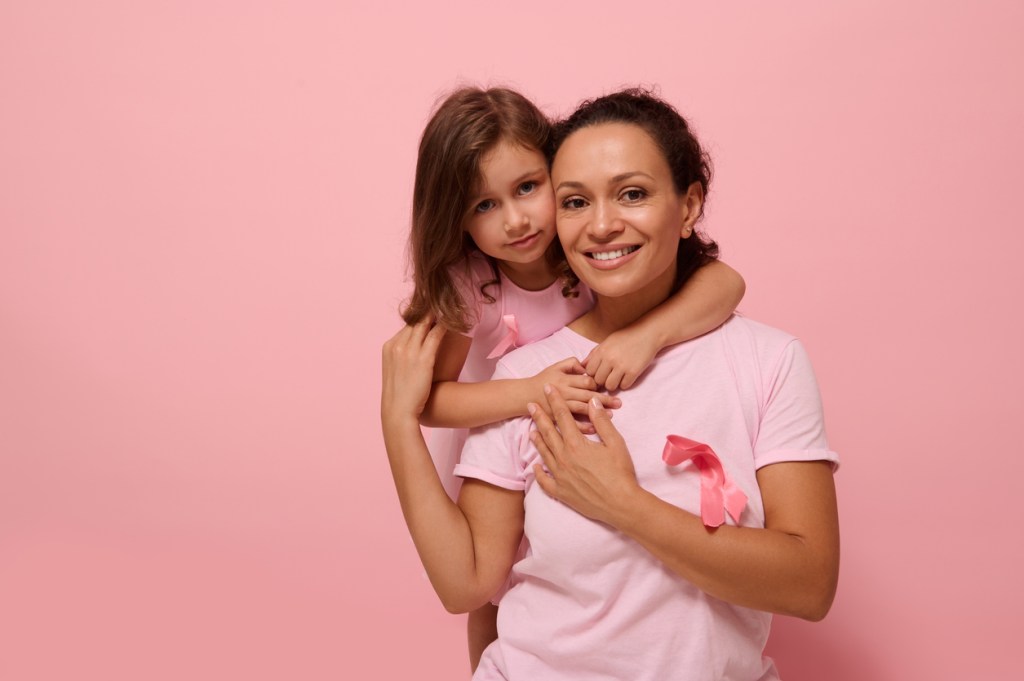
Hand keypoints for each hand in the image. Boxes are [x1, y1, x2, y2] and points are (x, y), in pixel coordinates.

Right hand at [381, 317, 446, 421]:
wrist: (398, 411)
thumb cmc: (399, 395)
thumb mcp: (394, 371)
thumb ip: (402, 358)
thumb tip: (412, 353)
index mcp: (389, 347)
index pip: (406, 326)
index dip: (419, 317)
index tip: (431, 309)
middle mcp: (397, 345)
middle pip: (415, 321)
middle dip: (428, 310)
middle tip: (442, 301)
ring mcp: (409, 351)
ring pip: (425, 325)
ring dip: (437, 314)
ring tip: (448, 307)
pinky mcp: (423, 359)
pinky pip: (435, 336)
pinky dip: (444, 326)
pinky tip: (452, 321)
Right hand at [528, 358, 621, 419]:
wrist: (525, 395)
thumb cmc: (543, 379)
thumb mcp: (556, 366)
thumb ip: (571, 363)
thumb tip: (586, 367)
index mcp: (565, 380)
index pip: (586, 381)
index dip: (598, 384)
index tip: (608, 387)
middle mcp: (564, 393)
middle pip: (587, 395)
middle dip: (604, 399)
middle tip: (619, 402)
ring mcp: (560, 407)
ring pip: (582, 409)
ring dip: (597, 412)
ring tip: (612, 414)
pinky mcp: (556, 418)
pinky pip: (571, 424)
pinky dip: (583, 426)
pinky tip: (594, 428)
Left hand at [528, 385, 640, 524]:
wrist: (621, 504)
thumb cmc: (621, 473)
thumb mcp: (615, 443)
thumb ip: (601, 421)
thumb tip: (592, 402)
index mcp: (576, 444)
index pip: (562, 417)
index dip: (555, 401)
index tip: (548, 389)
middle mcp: (563, 458)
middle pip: (548, 433)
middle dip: (539, 417)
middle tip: (530, 405)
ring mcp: (560, 476)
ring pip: (544, 453)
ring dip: (537, 440)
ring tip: (531, 430)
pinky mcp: (561, 492)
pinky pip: (544, 481)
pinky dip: (538, 472)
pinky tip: (536, 466)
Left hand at [582, 327, 659, 390]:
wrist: (648, 334)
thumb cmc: (626, 337)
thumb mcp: (607, 342)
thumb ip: (594, 354)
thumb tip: (581, 366)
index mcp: (602, 351)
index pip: (589, 371)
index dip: (593, 374)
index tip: (600, 373)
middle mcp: (610, 359)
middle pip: (598, 381)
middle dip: (603, 381)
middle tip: (610, 376)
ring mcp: (622, 366)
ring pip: (610, 386)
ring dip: (613, 384)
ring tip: (618, 377)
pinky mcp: (634, 372)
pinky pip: (624, 386)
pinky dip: (625, 383)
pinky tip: (627, 376)